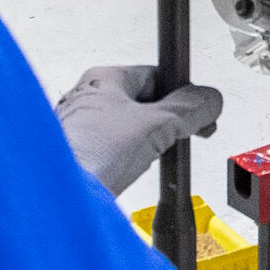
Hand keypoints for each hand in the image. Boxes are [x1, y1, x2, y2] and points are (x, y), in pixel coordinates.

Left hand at [55, 63, 223, 194]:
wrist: (59, 194)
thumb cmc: (92, 152)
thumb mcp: (156, 125)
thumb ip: (189, 110)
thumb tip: (210, 100)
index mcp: (103, 78)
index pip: (156, 75)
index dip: (182, 94)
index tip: (198, 110)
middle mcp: (87, 97)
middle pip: (143, 102)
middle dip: (167, 121)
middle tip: (183, 136)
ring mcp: (80, 126)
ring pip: (128, 127)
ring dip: (148, 141)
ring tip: (152, 155)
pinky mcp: (78, 153)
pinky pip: (112, 149)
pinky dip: (128, 158)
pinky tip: (131, 169)